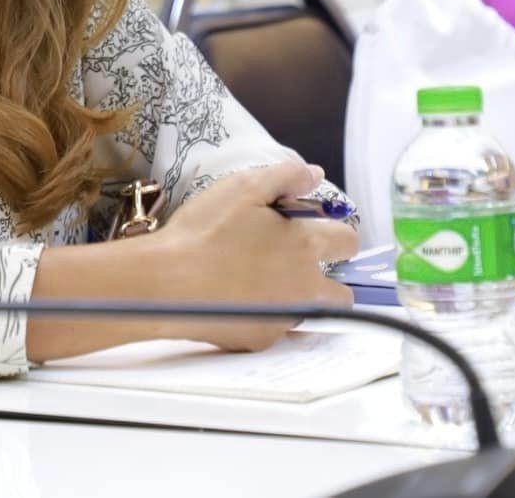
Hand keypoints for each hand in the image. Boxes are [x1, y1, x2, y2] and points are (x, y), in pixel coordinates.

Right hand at [159, 159, 357, 351]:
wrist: (166, 285)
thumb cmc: (203, 232)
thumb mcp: (243, 188)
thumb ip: (286, 176)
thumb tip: (315, 174)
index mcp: (305, 245)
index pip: (348, 241)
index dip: (336, 234)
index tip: (316, 232)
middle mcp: (306, 287)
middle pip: (343, 292)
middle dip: (328, 278)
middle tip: (290, 264)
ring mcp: (285, 319)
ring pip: (309, 312)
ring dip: (296, 299)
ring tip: (258, 284)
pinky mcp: (262, 341)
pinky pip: (276, 329)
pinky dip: (264, 317)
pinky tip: (235, 302)